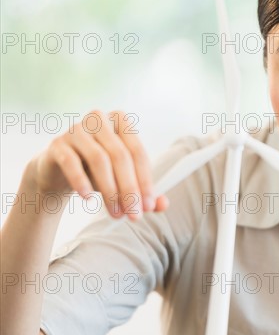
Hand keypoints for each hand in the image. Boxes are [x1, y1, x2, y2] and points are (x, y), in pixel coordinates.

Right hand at [27, 110, 168, 220]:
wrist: (59, 170)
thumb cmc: (98, 171)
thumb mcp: (123, 180)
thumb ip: (144, 190)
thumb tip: (163, 204)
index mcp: (121, 121)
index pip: (138, 152)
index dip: (145, 181)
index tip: (148, 207)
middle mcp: (99, 119)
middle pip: (120, 156)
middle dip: (130, 189)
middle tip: (134, 215)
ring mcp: (77, 129)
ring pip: (99, 159)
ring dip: (110, 190)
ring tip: (116, 213)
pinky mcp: (58, 144)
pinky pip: (71, 162)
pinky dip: (82, 181)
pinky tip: (89, 199)